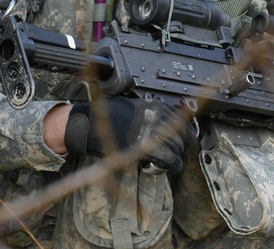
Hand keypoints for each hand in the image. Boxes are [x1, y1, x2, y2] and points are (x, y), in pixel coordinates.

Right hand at [63, 97, 187, 173]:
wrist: (91, 124)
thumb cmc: (108, 115)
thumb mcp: (135, 106)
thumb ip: (151, 113)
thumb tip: (165, 122)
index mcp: (155, 106)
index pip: (180, 118)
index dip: (181, 131)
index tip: (181, 137)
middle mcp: (156, 117)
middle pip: (180, 134)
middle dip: (179, 144)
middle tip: (174, 151)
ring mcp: (152, 131)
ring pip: (176, 147)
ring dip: (176, 155)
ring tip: (171, 160)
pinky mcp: (146, 148)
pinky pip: (169, 159)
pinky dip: (174, 165)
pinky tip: (172, 167)